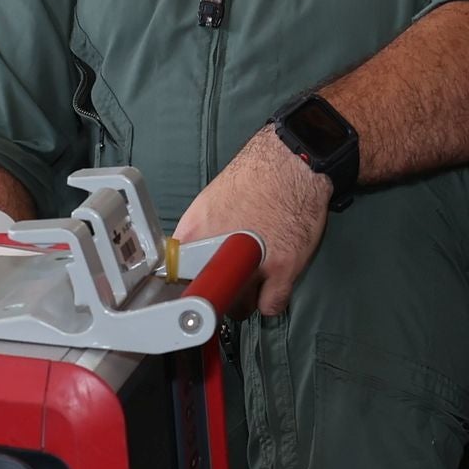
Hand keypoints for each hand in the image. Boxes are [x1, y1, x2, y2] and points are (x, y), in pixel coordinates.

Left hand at [172, 127, 332, 314]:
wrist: (292, 162)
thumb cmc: (257, 176)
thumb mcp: (211, 202)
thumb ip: (200, 235)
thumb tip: (193, 259)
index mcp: (195, 231)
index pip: (176, 276)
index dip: (188, 287)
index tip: (194, 290)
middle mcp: (219, 249)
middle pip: (210, 296)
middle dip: (221, 292)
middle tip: (232, 280)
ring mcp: (252, 263)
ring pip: (240, 307)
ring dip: (247, 298)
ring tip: (255, 278)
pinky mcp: (282, 269)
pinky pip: (270, 306)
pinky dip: (272, 300)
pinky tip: (273, 286)